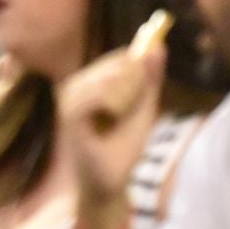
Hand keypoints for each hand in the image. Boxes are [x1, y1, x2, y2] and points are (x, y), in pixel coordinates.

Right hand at [57, 42, 165, 210]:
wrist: (110, 184)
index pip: (119, 59)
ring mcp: (69, 97)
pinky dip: (112, 106)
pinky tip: (113, 119)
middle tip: (131, 111)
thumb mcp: (143, 108)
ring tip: (121, 118)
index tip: (144, 90)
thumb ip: (150, 78)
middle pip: (115, 66)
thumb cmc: (123, 147)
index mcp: (90, 81)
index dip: (138, 68)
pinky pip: (97, 96)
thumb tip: (159, 44)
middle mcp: (75, 84)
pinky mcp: (69, 113)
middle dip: (135, 85)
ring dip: (126, 97)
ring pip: (108, 79)